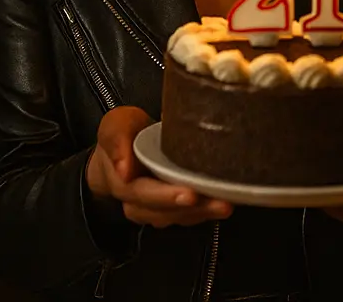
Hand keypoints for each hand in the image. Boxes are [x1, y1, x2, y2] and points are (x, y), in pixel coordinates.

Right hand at [85, 106, 231, 227]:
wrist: (125, 148)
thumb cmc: (125, 134)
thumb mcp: (116, 125)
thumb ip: (116, 140)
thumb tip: (124, 168)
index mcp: (121, 182)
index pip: (141, 194)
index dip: (165, 196)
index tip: (189, 194)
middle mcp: (137, 202)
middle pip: (163, 211)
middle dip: (193, 208)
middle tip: (219, 202)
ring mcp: (155, 209)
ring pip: (178, 217)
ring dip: (204, 213)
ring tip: (226, 204)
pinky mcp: (173, 208)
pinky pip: (188, 216)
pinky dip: (206, 211)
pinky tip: (225, 203)